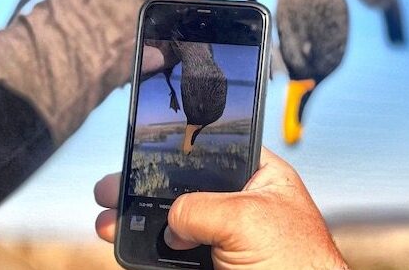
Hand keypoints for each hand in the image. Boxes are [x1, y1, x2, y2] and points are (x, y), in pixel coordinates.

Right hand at [94, 148, 347, 268]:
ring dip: (138, 221)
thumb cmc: (300, 266)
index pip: (211, 151)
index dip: (175, 149)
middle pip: (182, 187)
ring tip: (108, 221)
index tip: (140, 151)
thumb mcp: (247, 219)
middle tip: (111, 190)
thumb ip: (199, 207)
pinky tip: (127, 245)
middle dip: (143, 189)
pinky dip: (148, 252)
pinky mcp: (212, 265)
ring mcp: (224, 238)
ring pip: (172, 223)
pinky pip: (173, 255)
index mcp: (259, 178)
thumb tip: (170, 220)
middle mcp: (239, 204)